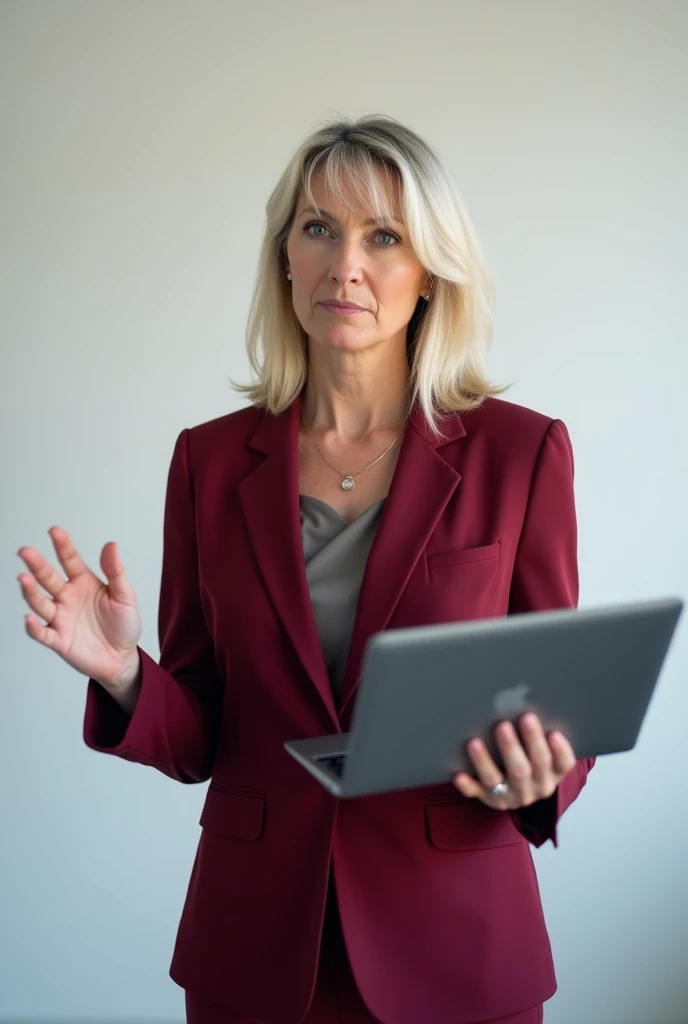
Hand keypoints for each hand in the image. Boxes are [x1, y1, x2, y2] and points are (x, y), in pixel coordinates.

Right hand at [16, 526, 141, 686]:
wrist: (123, 658)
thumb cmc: (124, 625)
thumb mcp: (125, 596)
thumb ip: (115, 571)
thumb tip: (111, 545)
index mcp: (83, 582)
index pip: (70, 560)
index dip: (62, 545)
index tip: (54, 531)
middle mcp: (67, 597)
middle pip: (48, 578)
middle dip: (36, 565)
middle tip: (25, 551)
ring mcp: (61, 618)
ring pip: (40, 602)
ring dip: (30, 592)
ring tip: (23, 579)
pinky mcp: (59, 640)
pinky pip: (42, 633)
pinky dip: (34, 627)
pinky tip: (29, 617)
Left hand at [453, 712, 575, 810]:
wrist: (519, 789)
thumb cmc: (532, 758)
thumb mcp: (545, 750)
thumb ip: (542, 733)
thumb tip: (526, 699)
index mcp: (553, 774)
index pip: (562, 764)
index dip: (560, 750)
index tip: (554, 733)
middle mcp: (535, 787)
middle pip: (526, 768)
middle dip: (514, 746)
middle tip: (506, 724)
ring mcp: (512, 795)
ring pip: (497, 780)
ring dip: (485, 761)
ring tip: (475, 742)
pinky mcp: (491, 799)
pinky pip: (477, 793)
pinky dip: (468, 785)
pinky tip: (459, 774)